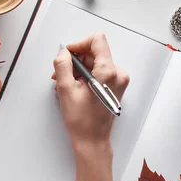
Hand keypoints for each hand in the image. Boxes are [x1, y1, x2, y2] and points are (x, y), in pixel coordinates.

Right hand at [52, 33, 128, 153]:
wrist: (92, 139)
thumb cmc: (81, 120)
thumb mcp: (65, 89)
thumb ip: (62, 66)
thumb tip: (63, 54)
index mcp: (108, 72)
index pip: (97, 40)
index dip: (79, 44)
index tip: (68, 54)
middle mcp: (117, 74)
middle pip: (94, 52)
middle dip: (75, 60)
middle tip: (61, 74)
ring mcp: (118, 80)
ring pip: (95, 62)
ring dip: (78, 69)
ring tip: (66, 84)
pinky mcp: (115, 86)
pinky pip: (99, 72)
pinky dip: (85, 76)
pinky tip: (75, 88)